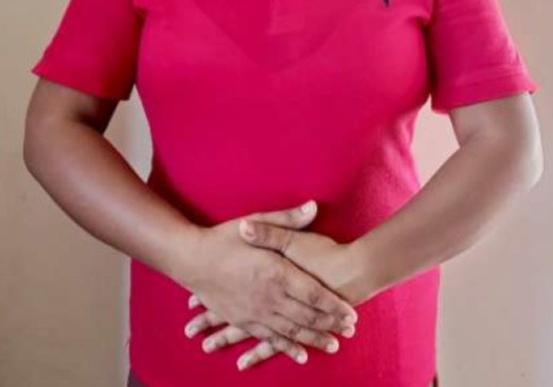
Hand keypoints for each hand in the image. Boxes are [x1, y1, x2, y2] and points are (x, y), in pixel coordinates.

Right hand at [182, 201, 358, 370]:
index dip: (334, 306)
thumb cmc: (224, 237)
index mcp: (276, 272)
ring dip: (314, 339)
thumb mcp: (257, 221)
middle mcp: (269, 296)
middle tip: (349, 331)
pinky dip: (287, 348)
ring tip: (333, 345)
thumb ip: (288, 219)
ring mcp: (256, 311)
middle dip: (330, 325)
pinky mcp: (243, 320)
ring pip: (292, 331)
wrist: (191, 258)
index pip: (313, 294)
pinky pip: (270, 339)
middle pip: (307, 316)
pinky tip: (301, 356)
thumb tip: (313, 206)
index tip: (351, 313)